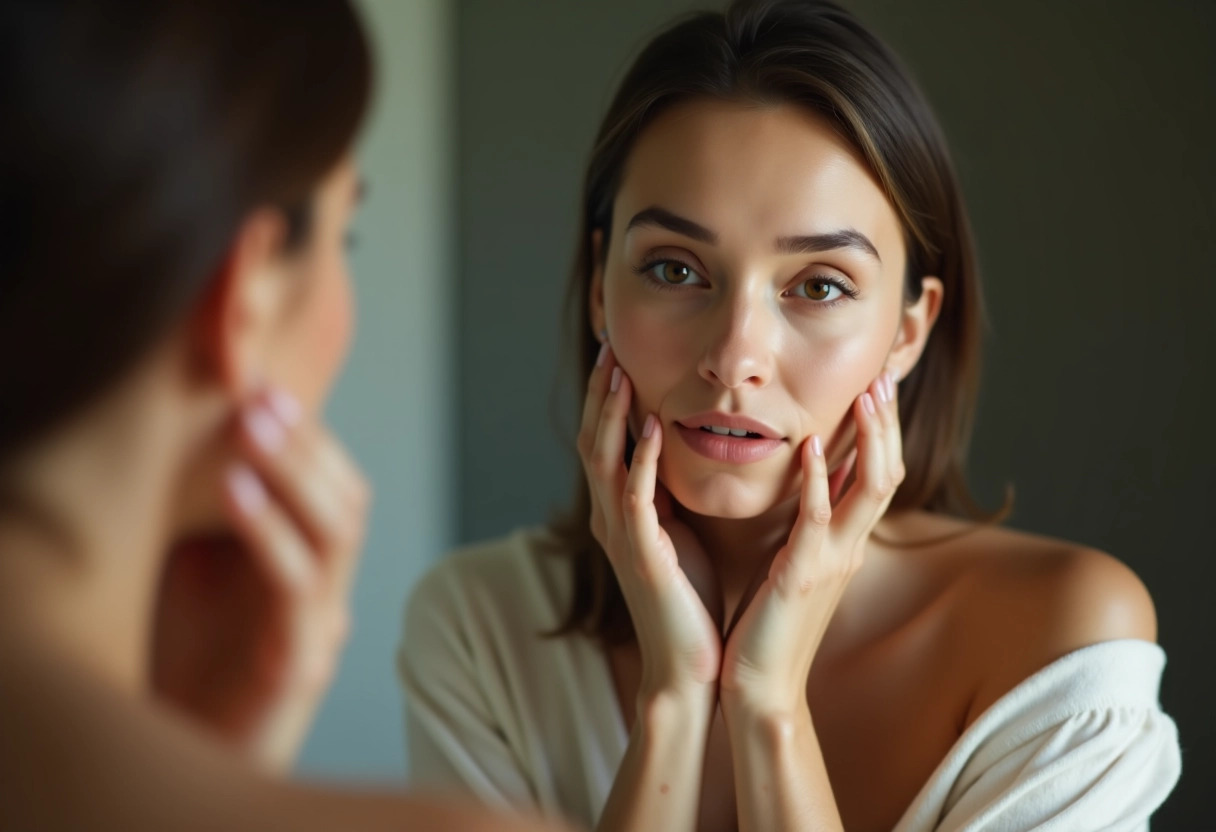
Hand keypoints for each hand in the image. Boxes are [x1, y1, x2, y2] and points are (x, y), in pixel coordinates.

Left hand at [151, 386, 369, 770]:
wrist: (180, 745)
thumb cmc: (185, 658)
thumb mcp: (200, 564)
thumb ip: (217, 508)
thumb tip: (205, 422)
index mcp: (309, 566)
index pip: (337, 488)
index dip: (310, 435)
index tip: (266, 385)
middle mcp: (327, 593)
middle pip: (347, 503)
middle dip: (306, 442)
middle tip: (262, 394)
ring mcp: (319, 627)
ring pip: (335, 536)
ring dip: (295, 472)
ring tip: (251, 426)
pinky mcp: (296, 663)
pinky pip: (297, 587)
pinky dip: (269, 531)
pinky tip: (233, 489)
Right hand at [579, 344, 720, 700]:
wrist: (689, 665)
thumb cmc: (691, 600)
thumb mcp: (681, 532)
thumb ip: (670, 493)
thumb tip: (680, 450)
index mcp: (620, 511)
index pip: (606, 441)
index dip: (608, 397)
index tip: (620, 354)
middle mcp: (611, 517)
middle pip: (594, 440)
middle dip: (602, 392)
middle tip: (611, 345)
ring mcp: (621, 535)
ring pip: (604, 460)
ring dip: (612, 413)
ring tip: (621, 370)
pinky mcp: (641, 553)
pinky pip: (635, 496)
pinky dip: (642, 458)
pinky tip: (653, 425)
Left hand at [720, 372, 902, 714]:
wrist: (759, 684)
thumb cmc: (767, 623)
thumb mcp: (794, 563)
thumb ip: (807, 524)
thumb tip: (810, 482)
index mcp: (844, 543)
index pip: (877, 475)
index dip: (882, 431)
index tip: (876, 387)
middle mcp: (849, 547)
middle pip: (888, 472)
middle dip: (887, 424)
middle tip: (884, 376)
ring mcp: (832, 560)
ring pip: (871, 489)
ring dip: (870, 439)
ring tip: (866, 396)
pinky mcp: (804, 575)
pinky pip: (818, 520)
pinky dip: (819, 481)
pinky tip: (811, 448)